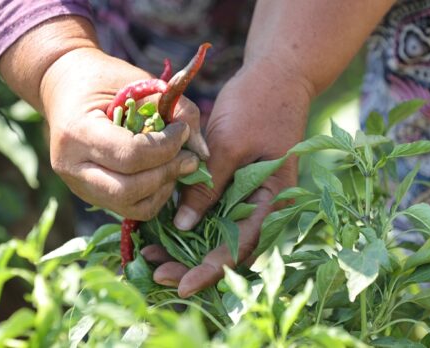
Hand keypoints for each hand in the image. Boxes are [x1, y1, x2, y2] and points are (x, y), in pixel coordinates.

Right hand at [0, 17, 207, 219]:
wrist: (64, 86)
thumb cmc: (103, 79)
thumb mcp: (139, 81)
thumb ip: (176, 108)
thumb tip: (202, 152)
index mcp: (77, 131)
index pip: (130, 155)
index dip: (166, 148)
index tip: (183, 131)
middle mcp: (71, 165)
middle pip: (128, 190)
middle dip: (166, 174)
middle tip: (188, 158)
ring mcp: (77, 185)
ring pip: (129, 206)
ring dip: (162, 190)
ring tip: (175, 165)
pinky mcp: (89, 195)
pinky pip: (128, 208)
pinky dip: (152, 196)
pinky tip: (161, 174)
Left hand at [141, 61, 311, 296]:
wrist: (277, 73)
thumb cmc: (258, 104)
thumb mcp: (230, 144)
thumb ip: (209, 186)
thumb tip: (184, 226)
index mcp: (273, 200)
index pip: (240, 248)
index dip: (210, 270)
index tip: (181, 286)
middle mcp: (263, 205)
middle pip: (229, 249)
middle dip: (193, 265)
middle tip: (157, 274)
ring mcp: (250, 195)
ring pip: (219, 235)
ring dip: (188, 249)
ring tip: (152, 258)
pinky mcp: (237, 183)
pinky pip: (214, 212)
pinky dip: (191, 223)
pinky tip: (164, 230)